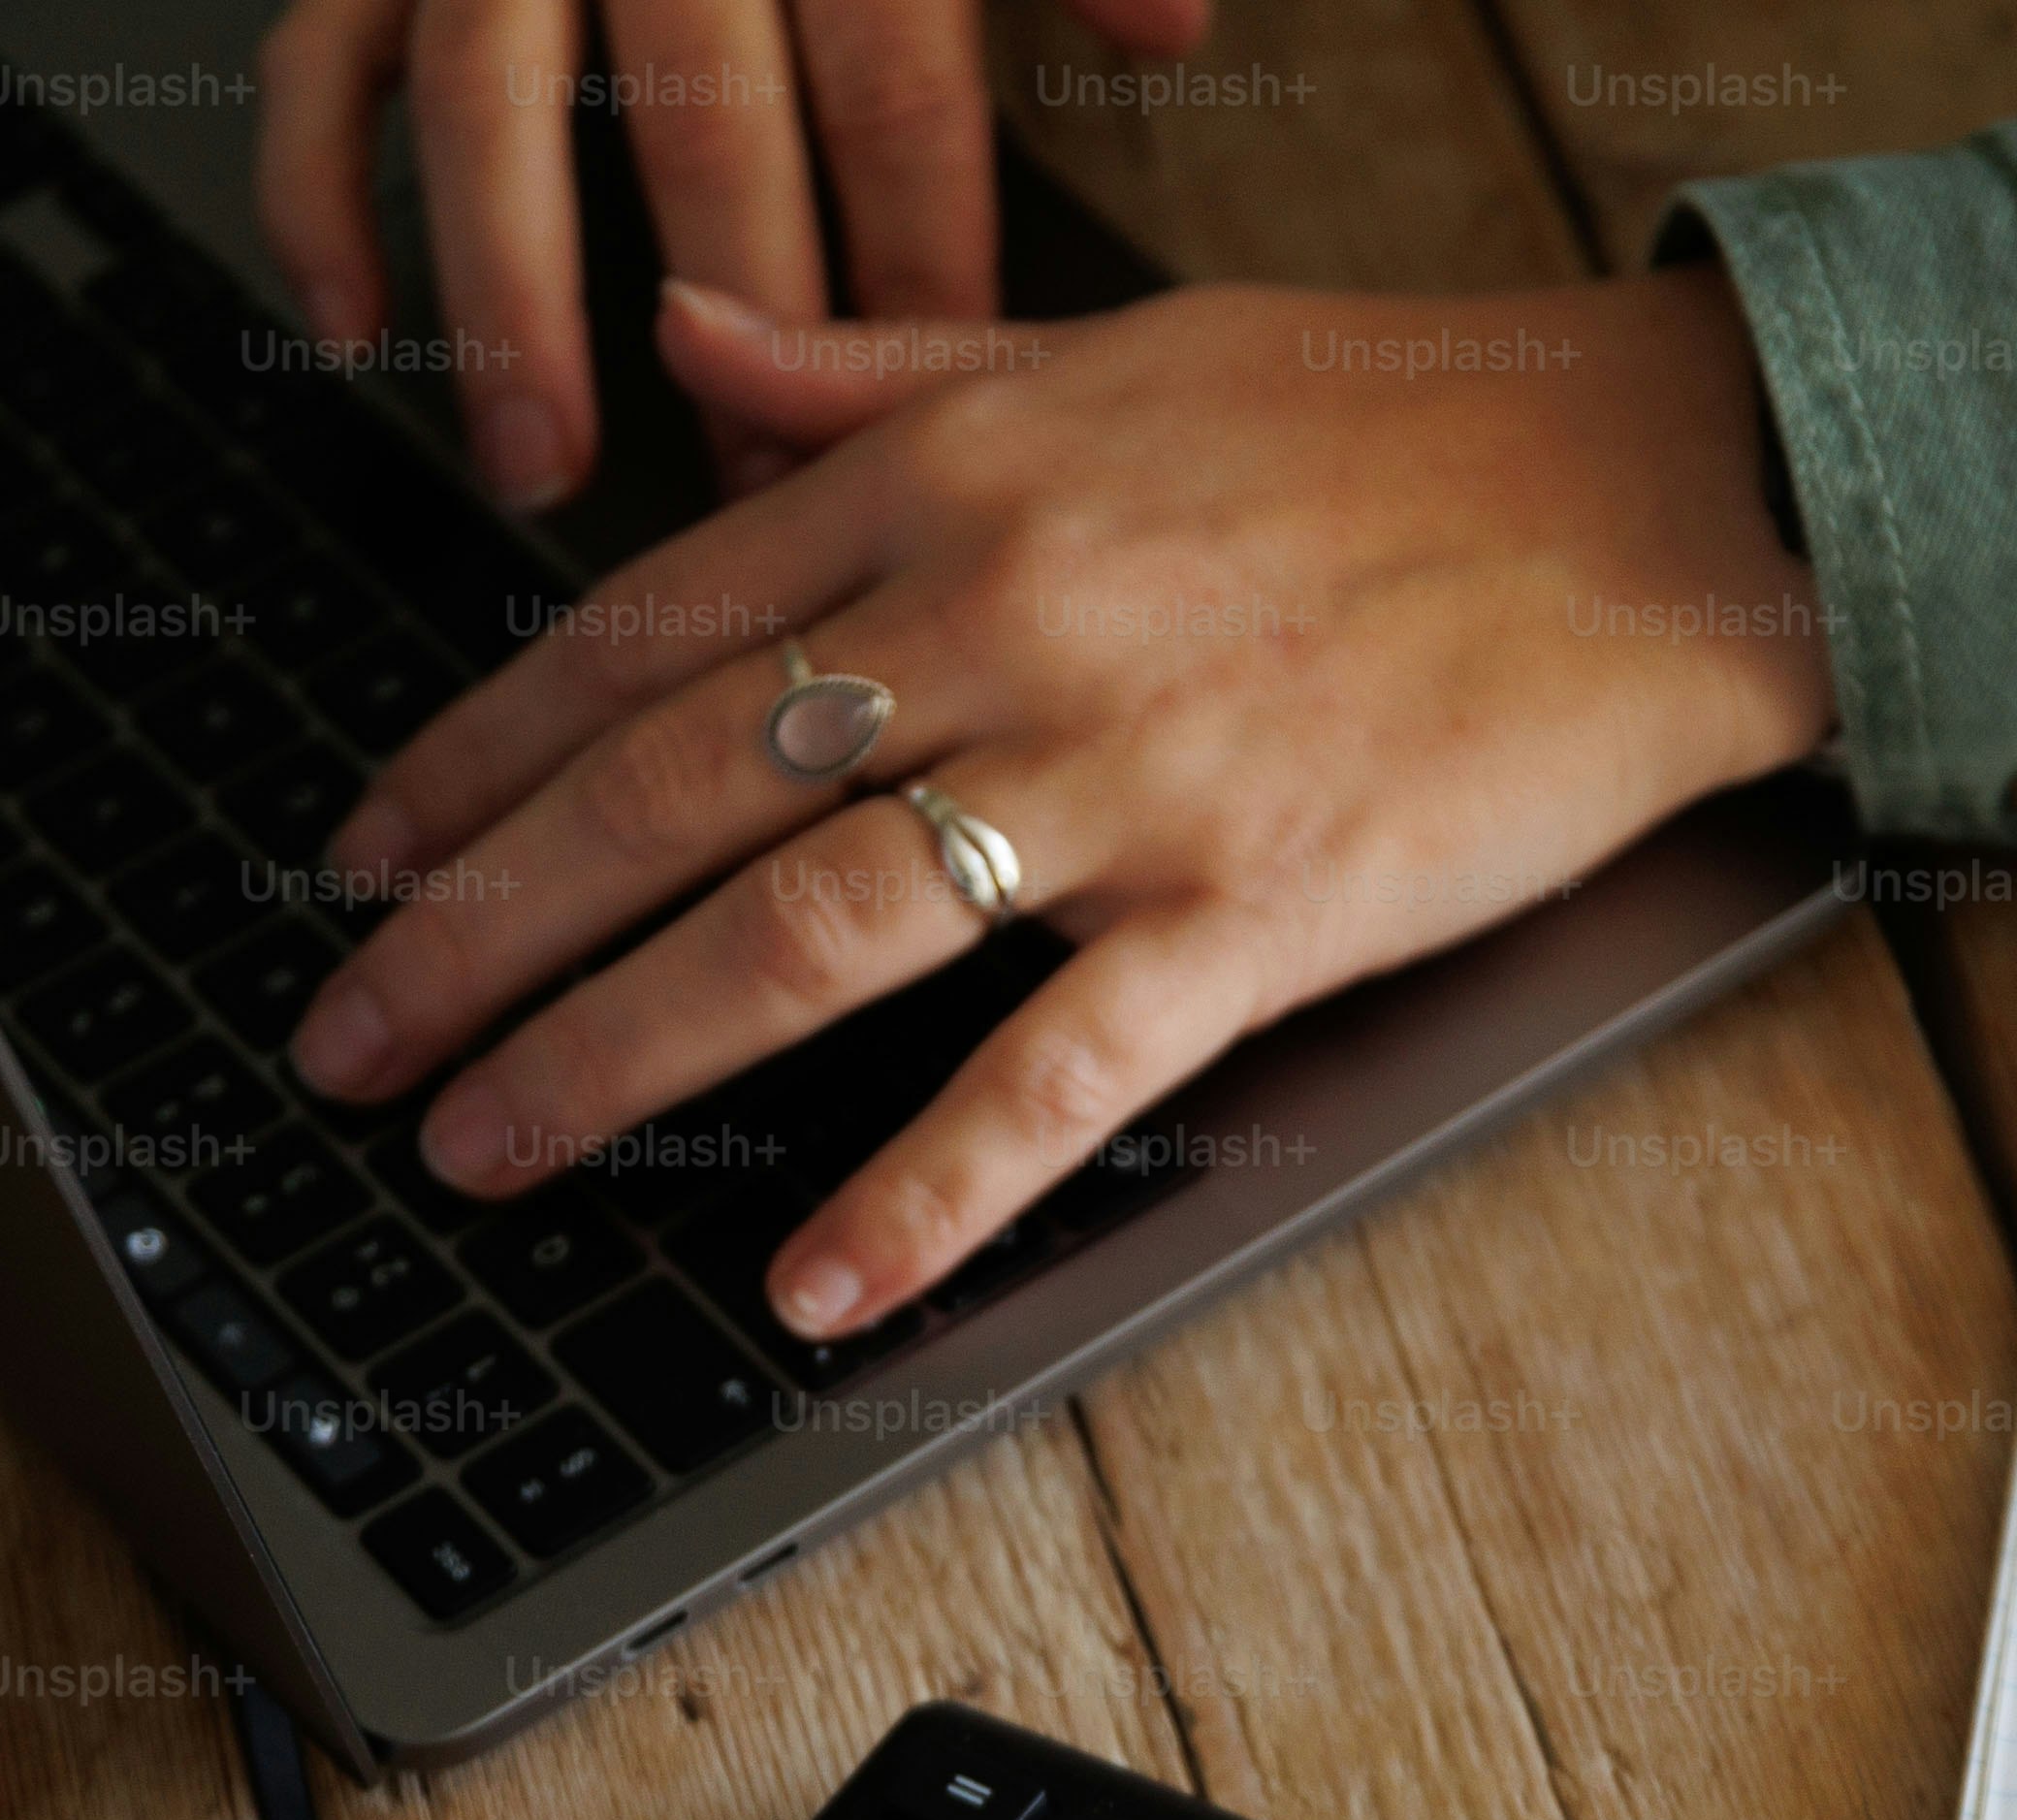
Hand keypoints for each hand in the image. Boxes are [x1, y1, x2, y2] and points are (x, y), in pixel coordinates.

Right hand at [253, 0, 1210, 505]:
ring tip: (542, 467)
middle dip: (737, 321)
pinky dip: (317, 199)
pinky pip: (318, 65)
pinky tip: (354, 338)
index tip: (938, 418)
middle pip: (697, 113)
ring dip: (509, 299)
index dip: (917, 251)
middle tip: (761, 501)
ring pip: (487, 104)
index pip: (889, 78)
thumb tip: (1175, 30)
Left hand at [284, 268, 1835, 1336]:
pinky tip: (813, 1277)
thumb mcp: (1109, 349)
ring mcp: (1130, 770)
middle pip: (673, 790)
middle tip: (350, 1038)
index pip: (645, 633)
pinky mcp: (1260, 908)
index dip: (478, 757)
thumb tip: (687, 344)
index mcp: (955, 474)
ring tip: (488, 1149)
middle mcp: (1007, 613)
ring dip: (619, 1052)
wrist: (1666, 492)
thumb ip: (876, 370)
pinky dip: (925, 1188)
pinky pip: (1055, 1073)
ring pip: (806, 925)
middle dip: (479, 929)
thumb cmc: (1404, 424)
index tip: (368, 855)